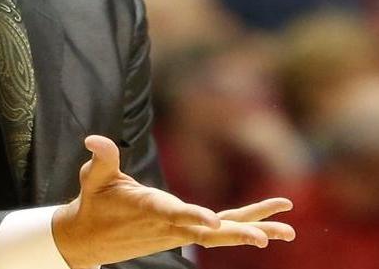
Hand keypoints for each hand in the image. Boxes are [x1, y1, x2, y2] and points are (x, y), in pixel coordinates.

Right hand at [52, 135, 294, 268]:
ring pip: (221, 233)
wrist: (90, 239)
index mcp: (149, 208)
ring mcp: (180, 232)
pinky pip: (219, 230)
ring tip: (288, 232)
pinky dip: (242, 226)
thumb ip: (102, 157)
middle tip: (267, 239)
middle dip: (238, 233)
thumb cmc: (94, 203)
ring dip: (254, 231)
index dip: (194, 217)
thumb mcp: (94, 177)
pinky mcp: (184, 232)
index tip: (214, 222)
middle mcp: (170, 224)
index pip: (175, 214)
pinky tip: (268, 228)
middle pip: (209, 232)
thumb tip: (93, 139)